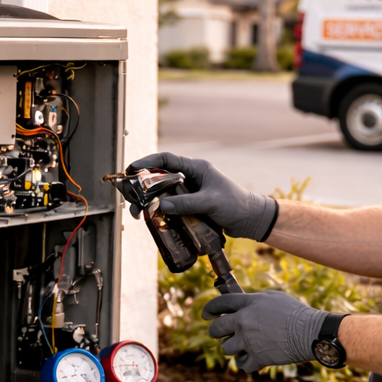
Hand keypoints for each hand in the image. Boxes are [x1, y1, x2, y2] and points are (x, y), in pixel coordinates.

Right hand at [125, 152, 277, 240]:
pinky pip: (171, 208)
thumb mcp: (210, 201)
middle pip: (160, 179)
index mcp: (195, 168)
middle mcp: (190, 178)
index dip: (147, 162)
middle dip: (143, 189)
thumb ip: (187, 203)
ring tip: (140, 215)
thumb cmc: (235, 204)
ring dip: (150, 204)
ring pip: (163, 195)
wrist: (250, 220)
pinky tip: (154, 221)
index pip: (166, 159)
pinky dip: (161, 214)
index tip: (132, 169)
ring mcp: (190, 193)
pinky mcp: (191, 207)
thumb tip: (162, 206)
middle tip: (132, 201)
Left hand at [202, 291, 325, 372]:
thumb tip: (243, 306)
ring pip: (226, 349)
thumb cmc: (296, 312)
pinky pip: (242, 365)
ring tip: (243, 347)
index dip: (209, 309)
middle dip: (216, 331)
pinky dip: (246, 363)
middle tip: (221, 333)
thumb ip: (254, 301)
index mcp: (247, 304)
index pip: (219, 304)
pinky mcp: (257, 358)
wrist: (310, 332)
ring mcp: (248, 341)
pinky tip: (252, 359)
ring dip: (233, 348)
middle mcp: (243, 322)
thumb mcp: (273, 298)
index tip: (207, 314)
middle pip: (216, 329)